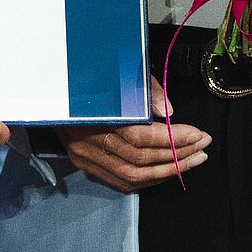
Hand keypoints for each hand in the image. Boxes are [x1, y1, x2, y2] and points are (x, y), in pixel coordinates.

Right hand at [53, 76, 207, 191]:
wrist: (49, 88)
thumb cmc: (87, 75)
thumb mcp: (116, 70)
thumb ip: (144, 89)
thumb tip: (168, 112)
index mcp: (94, 114)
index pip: (139, 136)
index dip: (171, 138)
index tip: (197, 133)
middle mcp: (87, 141)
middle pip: (139, 160)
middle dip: (177, 155)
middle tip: (202, 147)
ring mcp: (85, 156)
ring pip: (132, 176)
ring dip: (168, 170)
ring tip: (193, 160)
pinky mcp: (85, 164)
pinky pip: (121, 181)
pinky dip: (148, 179)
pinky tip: (167, 170)